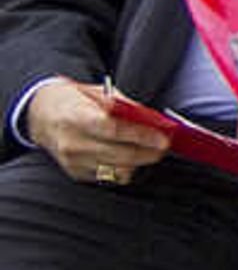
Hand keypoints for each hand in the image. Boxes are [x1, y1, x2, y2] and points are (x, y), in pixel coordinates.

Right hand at [30, 80, 168, 187]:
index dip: (141, 136)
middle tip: (164, 147)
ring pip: (117, 170)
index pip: (113, 130)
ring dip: (139, 162)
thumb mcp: (98, 93)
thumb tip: (154, 120)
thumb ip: (126, 107)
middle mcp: (72, 142)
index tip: (163, 139)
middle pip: (119, 155)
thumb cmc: (74, 101)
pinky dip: (123, 167)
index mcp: (76, 117)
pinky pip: (108, 176)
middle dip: (148, 153)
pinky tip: (128, 157)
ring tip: (149, 151)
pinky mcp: (75, 173)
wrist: (42, 116)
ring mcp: (72, 161)